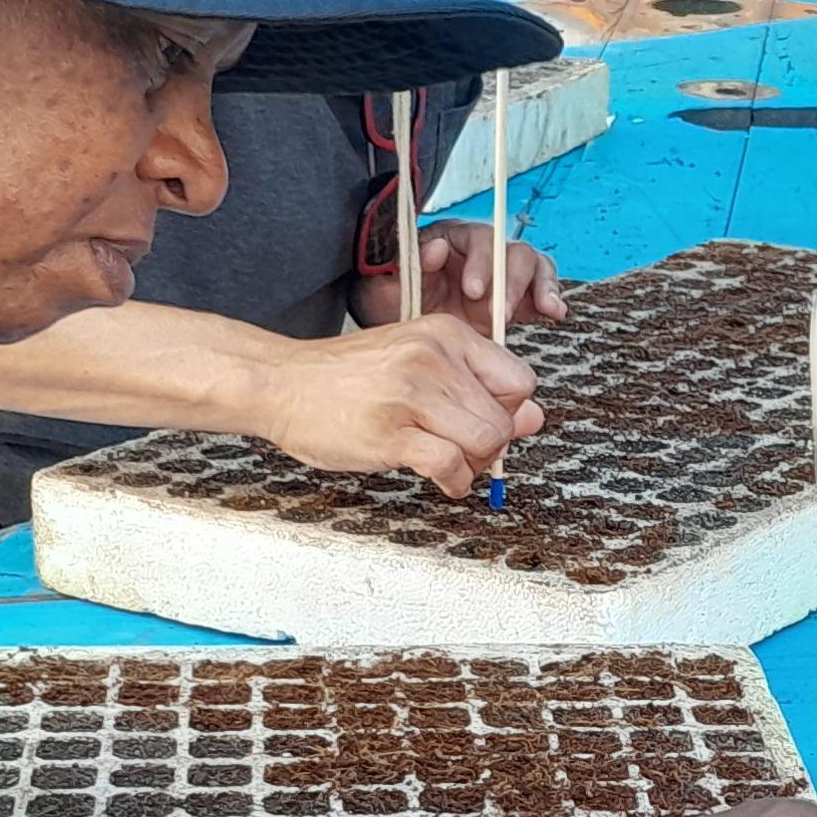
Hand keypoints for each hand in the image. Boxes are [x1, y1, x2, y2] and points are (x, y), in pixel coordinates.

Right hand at [257, 313, 543, 494]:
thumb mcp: (418, 363)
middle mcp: (433, 358)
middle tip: (459, 449)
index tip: (478, 419)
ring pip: (485, 443)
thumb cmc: (349, 377)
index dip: (508, 410)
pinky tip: (436, 477)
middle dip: (490, 446)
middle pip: (504, 419)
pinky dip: (453, 482)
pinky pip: (451, 467)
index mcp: (446, 334)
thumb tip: (534, 418)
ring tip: (445, 461)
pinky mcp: (390, 433)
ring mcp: (410, 395)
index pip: (519, 381)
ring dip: (472, 465)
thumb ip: (477, 388)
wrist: (281, 382)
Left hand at [354, 216, 564, 336]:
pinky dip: (551, 300)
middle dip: (511, 281)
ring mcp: (502, 276)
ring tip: (544, 308)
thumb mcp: (387, 281)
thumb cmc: (392, 296)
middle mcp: (483, 253)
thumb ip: (409, 264)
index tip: (473, 291)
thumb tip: (438, 248)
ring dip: (541, 286)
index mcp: (453, 239)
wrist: (402, 326)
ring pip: (534, 266)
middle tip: (499, 313)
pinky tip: (554, 313)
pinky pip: (541, 292)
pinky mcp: (516, 300)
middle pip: (512, 251)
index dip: (481, 262)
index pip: (478, 238)